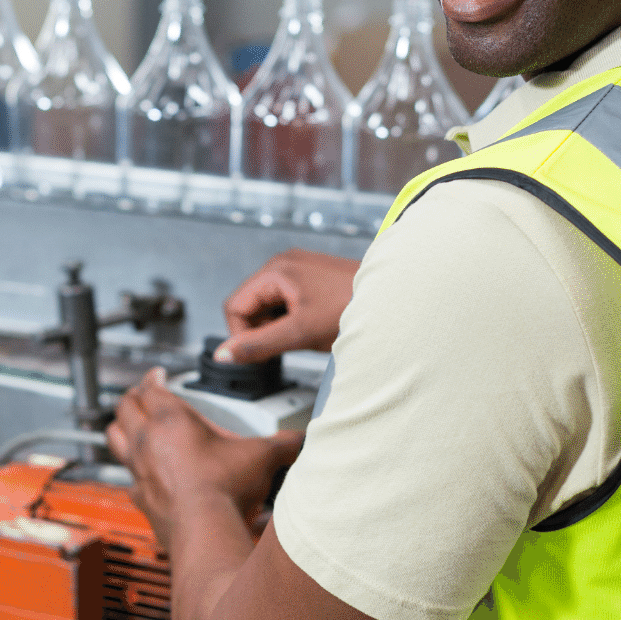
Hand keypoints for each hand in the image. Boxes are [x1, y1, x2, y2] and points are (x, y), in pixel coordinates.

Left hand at [106, 368, 303, 548]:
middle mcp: (147, 441)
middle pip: (124, 407)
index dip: (153, 378)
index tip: (158, 374)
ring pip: (114, 439)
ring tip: (132, 426)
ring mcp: (140, 470)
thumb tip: (301, 439)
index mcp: (171, 420)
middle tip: (142, 395)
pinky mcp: (141, 498)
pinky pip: (128, 479)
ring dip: (121, 429)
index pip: (150, 387)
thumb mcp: (261, 457)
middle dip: (132, 398)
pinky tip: (145, 475)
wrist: (206, 531)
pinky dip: (133, 473)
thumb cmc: (224, 489)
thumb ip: (283, 443)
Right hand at [218, 249, 358, 363]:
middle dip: (261, 331)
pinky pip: (287, 301)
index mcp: (275, 271)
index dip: (241, 336)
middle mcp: (283, 264)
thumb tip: (223, 355)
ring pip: (269, 305)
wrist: (396, 299)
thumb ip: (258, 345)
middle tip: (286, 347)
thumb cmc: (354, 309)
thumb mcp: (300, 333)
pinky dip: (292, 319)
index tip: (260, 356)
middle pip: (250, 305)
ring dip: (278, 326)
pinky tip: (312, 328)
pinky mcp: (312, 277)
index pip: (235, 307)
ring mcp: (299, 268)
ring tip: (305, 336)